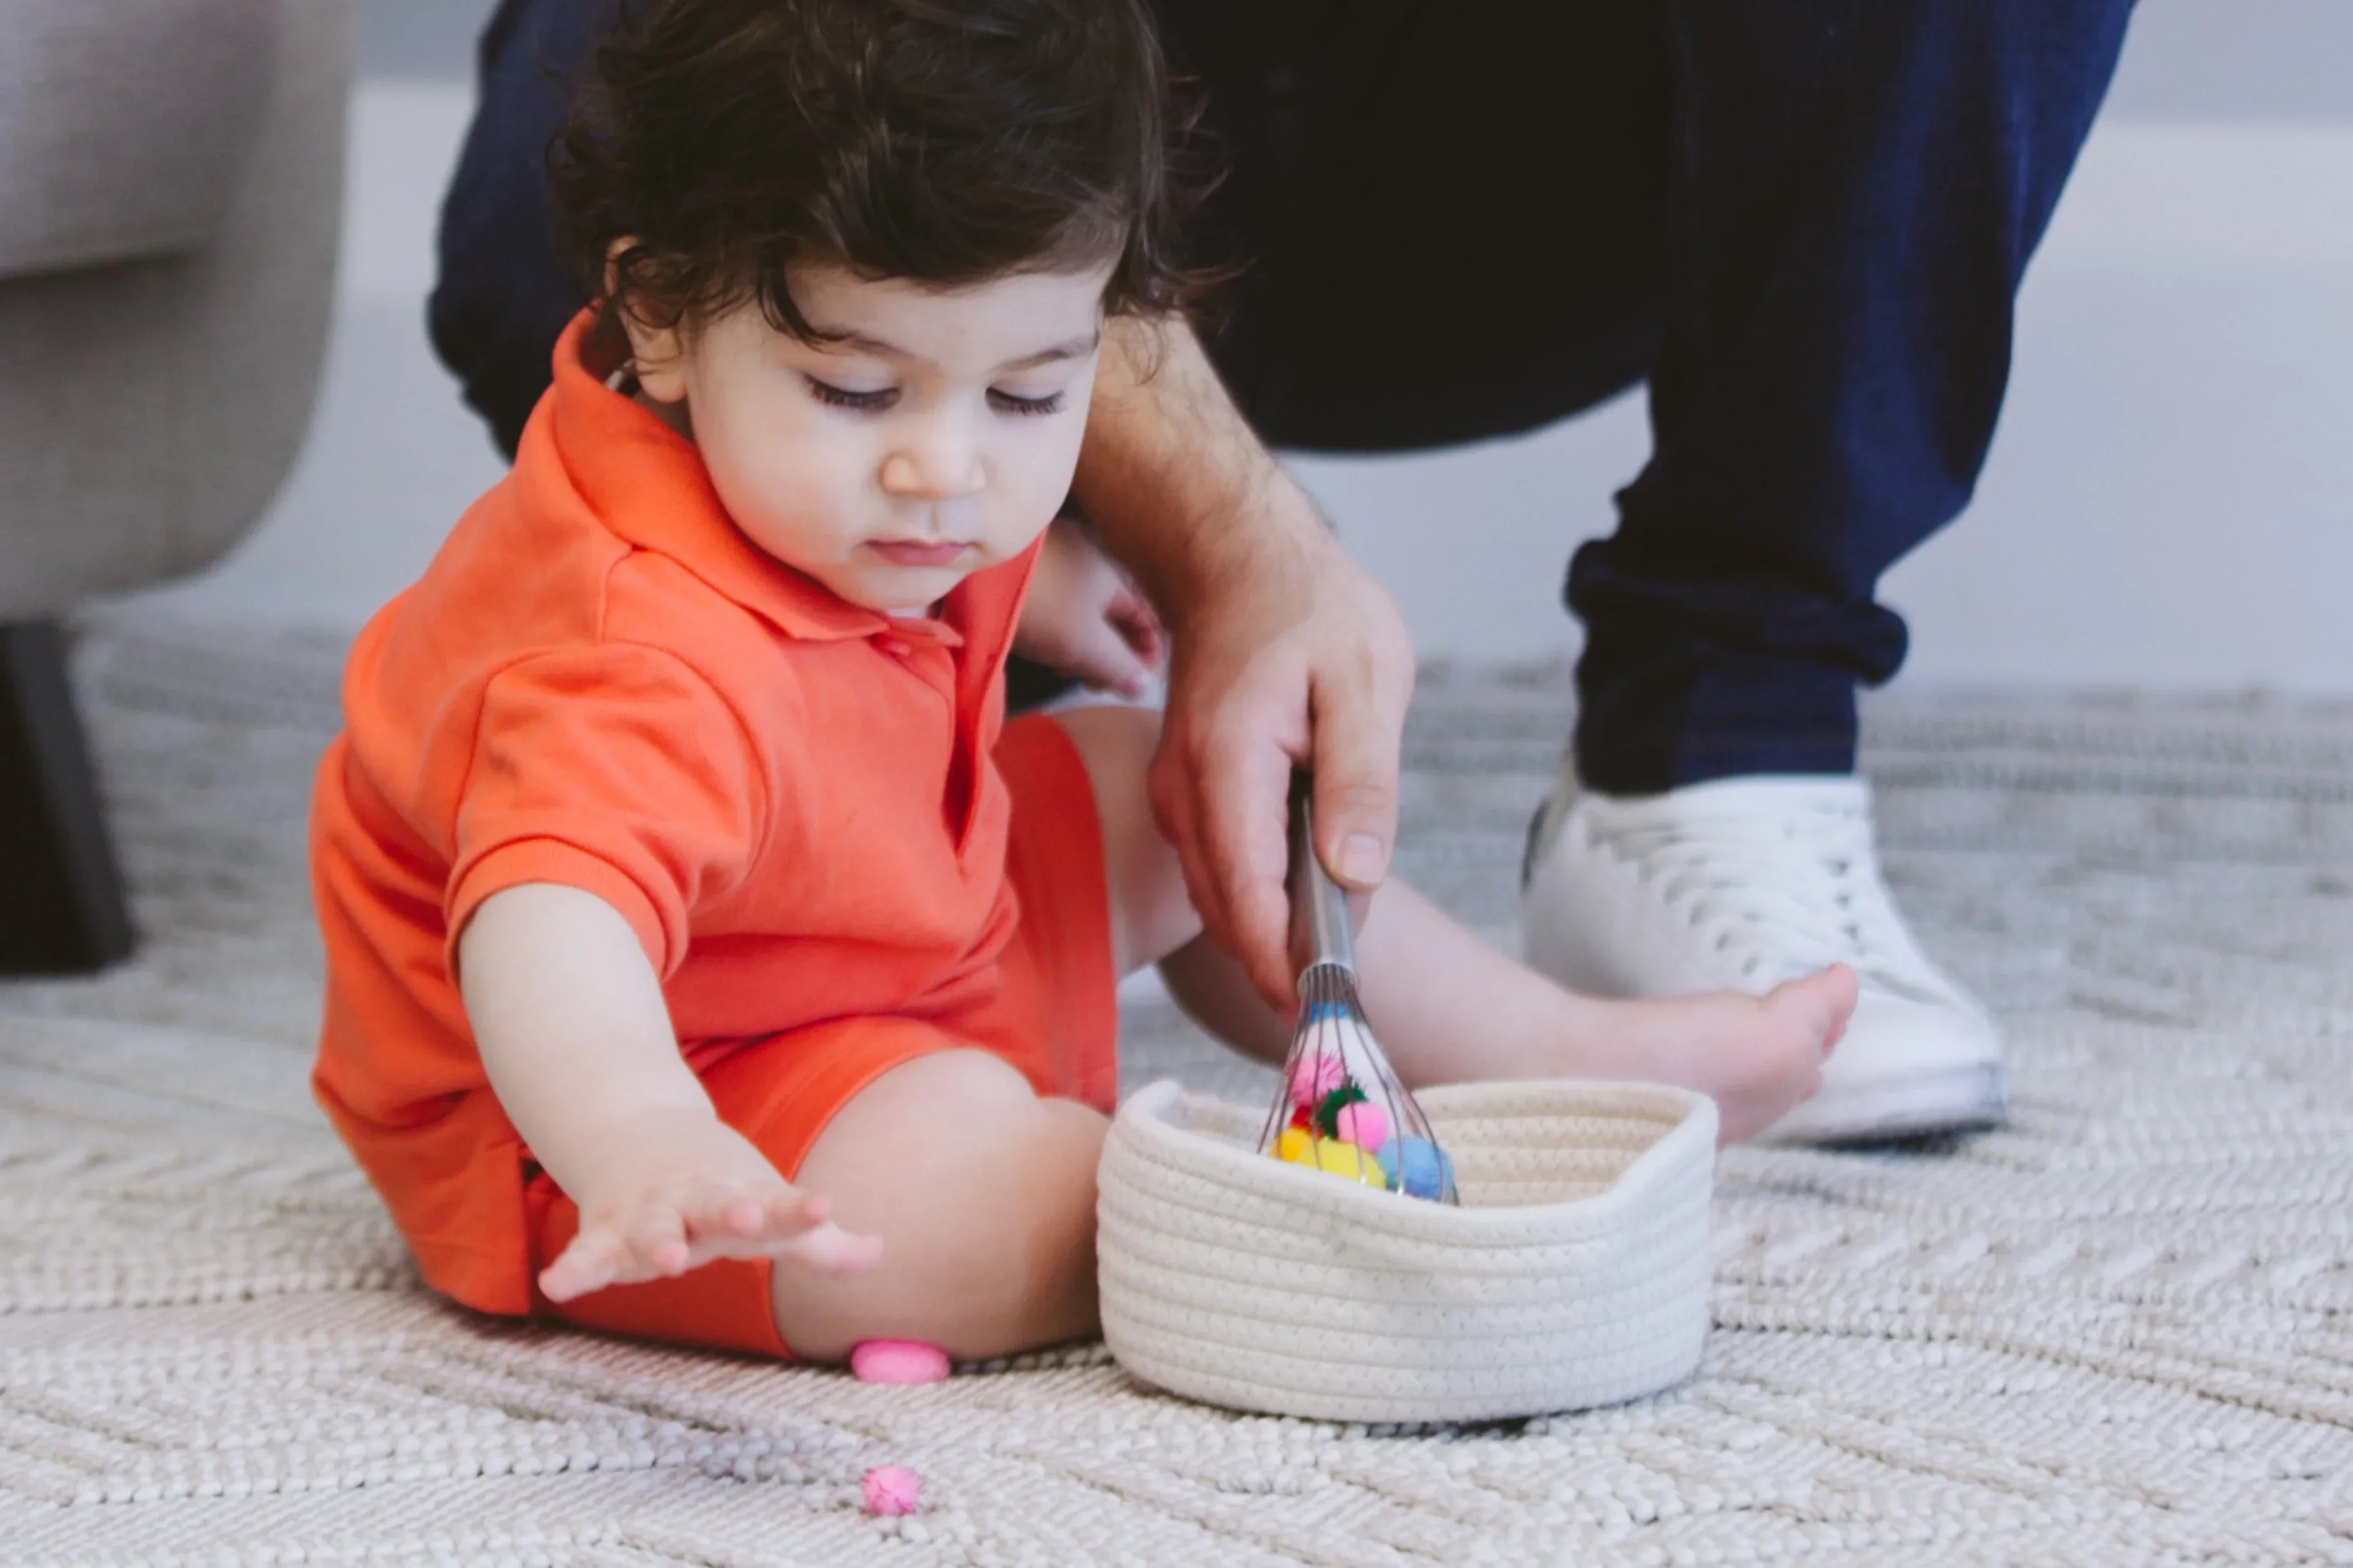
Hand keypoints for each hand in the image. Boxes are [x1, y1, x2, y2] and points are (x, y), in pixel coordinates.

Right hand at [539, 1106, 882, 1302]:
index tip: (825, 1206)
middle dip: (732, 1214)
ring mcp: (649, 1213)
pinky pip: (588, 1252)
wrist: (636, 1131)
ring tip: (667, 1261)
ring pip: (652, 1228)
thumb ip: (818, 1242)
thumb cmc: (718, 1184)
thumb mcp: (767, 1206)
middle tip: (748, 1222)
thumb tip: (879, 1254)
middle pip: (716, 1208)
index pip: (779, 1207)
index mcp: (743, 1198)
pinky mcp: (605, 1231)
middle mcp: (697, 1201)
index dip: (800, 1210)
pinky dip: (573, 1268)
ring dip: (660, 1241)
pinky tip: (557, 1287)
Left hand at [1013, 516, 1165, 697]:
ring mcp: (1055, 560)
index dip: (1148, 652)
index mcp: (1114, 573)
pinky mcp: (1024, 567)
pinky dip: (1059, 628)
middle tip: (1103, 685)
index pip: (1146, 616)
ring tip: (1074, 671)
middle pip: (1114, 613)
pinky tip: (1046, 646)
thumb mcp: (1086, 643)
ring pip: (1083, 608)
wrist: (976, 566)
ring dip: (1084, 643)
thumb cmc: (1042, 604)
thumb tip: (1145, 684)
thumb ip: (1119, 666)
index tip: (1141, 684)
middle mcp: (1090, 559)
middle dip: (1114, 652)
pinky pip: (1056, 603)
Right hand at [1147, 487, 1414, 1006]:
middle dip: (1283, 967)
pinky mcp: (1187, 796)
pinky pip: (1220, 868)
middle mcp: (1185, 793)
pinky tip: (1311, 901)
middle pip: (1228, 914)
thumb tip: (1355, 880)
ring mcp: (1178, 796)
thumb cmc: (1309, 610)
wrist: (1237, 557)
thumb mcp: (1364, 683)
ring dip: (1272, 936)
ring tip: (1338, 960)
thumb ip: (1359, 784)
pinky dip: (1260, 898)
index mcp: (1228, 767)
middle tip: (1350, 1004)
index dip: (1287, 968)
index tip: (1331, 1013)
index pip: (1247, 899)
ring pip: (1220, 898)